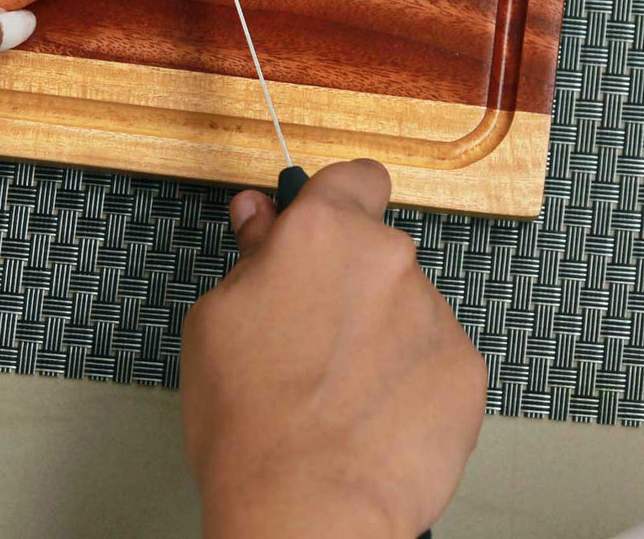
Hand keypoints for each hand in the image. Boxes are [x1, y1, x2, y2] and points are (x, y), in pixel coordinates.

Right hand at [180, 160, 485, 538]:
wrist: (305, 508)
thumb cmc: (248, 414)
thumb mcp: (217, 316)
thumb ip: (252, 254)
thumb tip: (261, 215)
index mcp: (324, 231)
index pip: (357, 177)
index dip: (340, 198)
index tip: (323, 225)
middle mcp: (388, 258)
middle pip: (375, 249)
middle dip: (348, 278)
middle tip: (309, 330)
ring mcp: (434, 314)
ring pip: (404, 304)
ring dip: (379, 328)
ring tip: (339, 387)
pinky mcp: (466, 371)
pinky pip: (433, 353)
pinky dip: (410, 374)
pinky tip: (373, 413)